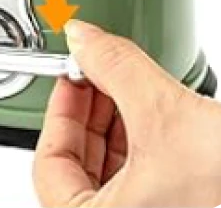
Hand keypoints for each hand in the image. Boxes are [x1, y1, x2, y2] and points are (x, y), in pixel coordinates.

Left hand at [33, 20, 220, 207]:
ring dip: (111, 126)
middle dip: (87, 113)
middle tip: (95, 75)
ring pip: (106, 176)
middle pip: (75, 168)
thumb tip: (85, 37)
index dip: (60, 111)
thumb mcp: (171, 116)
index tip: (72, 76)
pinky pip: (136, 184)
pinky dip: (135, 147)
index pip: (49, 164)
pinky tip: (146, 117)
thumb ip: (118, 68)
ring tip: (120, 88)